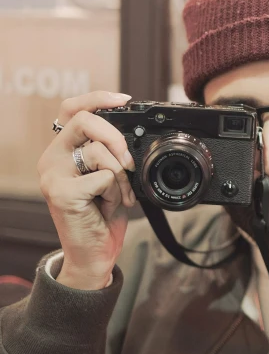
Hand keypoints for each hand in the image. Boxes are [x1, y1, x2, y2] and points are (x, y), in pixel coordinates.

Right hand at [37, 91, 136, 289]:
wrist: (94, 255)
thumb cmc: (102, 216)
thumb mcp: (109, 176)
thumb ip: (110, 152)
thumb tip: (130, 131)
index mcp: (63, 150)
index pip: (72, 108)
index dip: (98, 98)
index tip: (124, 100)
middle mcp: (51, 158)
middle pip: (83, 119)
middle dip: (115, 135)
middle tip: (129, 160)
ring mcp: (52, 175)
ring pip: (99, 151)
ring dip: (121, 175)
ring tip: (117, 195)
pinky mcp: (61, 192)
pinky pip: (103, 177)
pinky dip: (116, 191)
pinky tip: (108, 206)